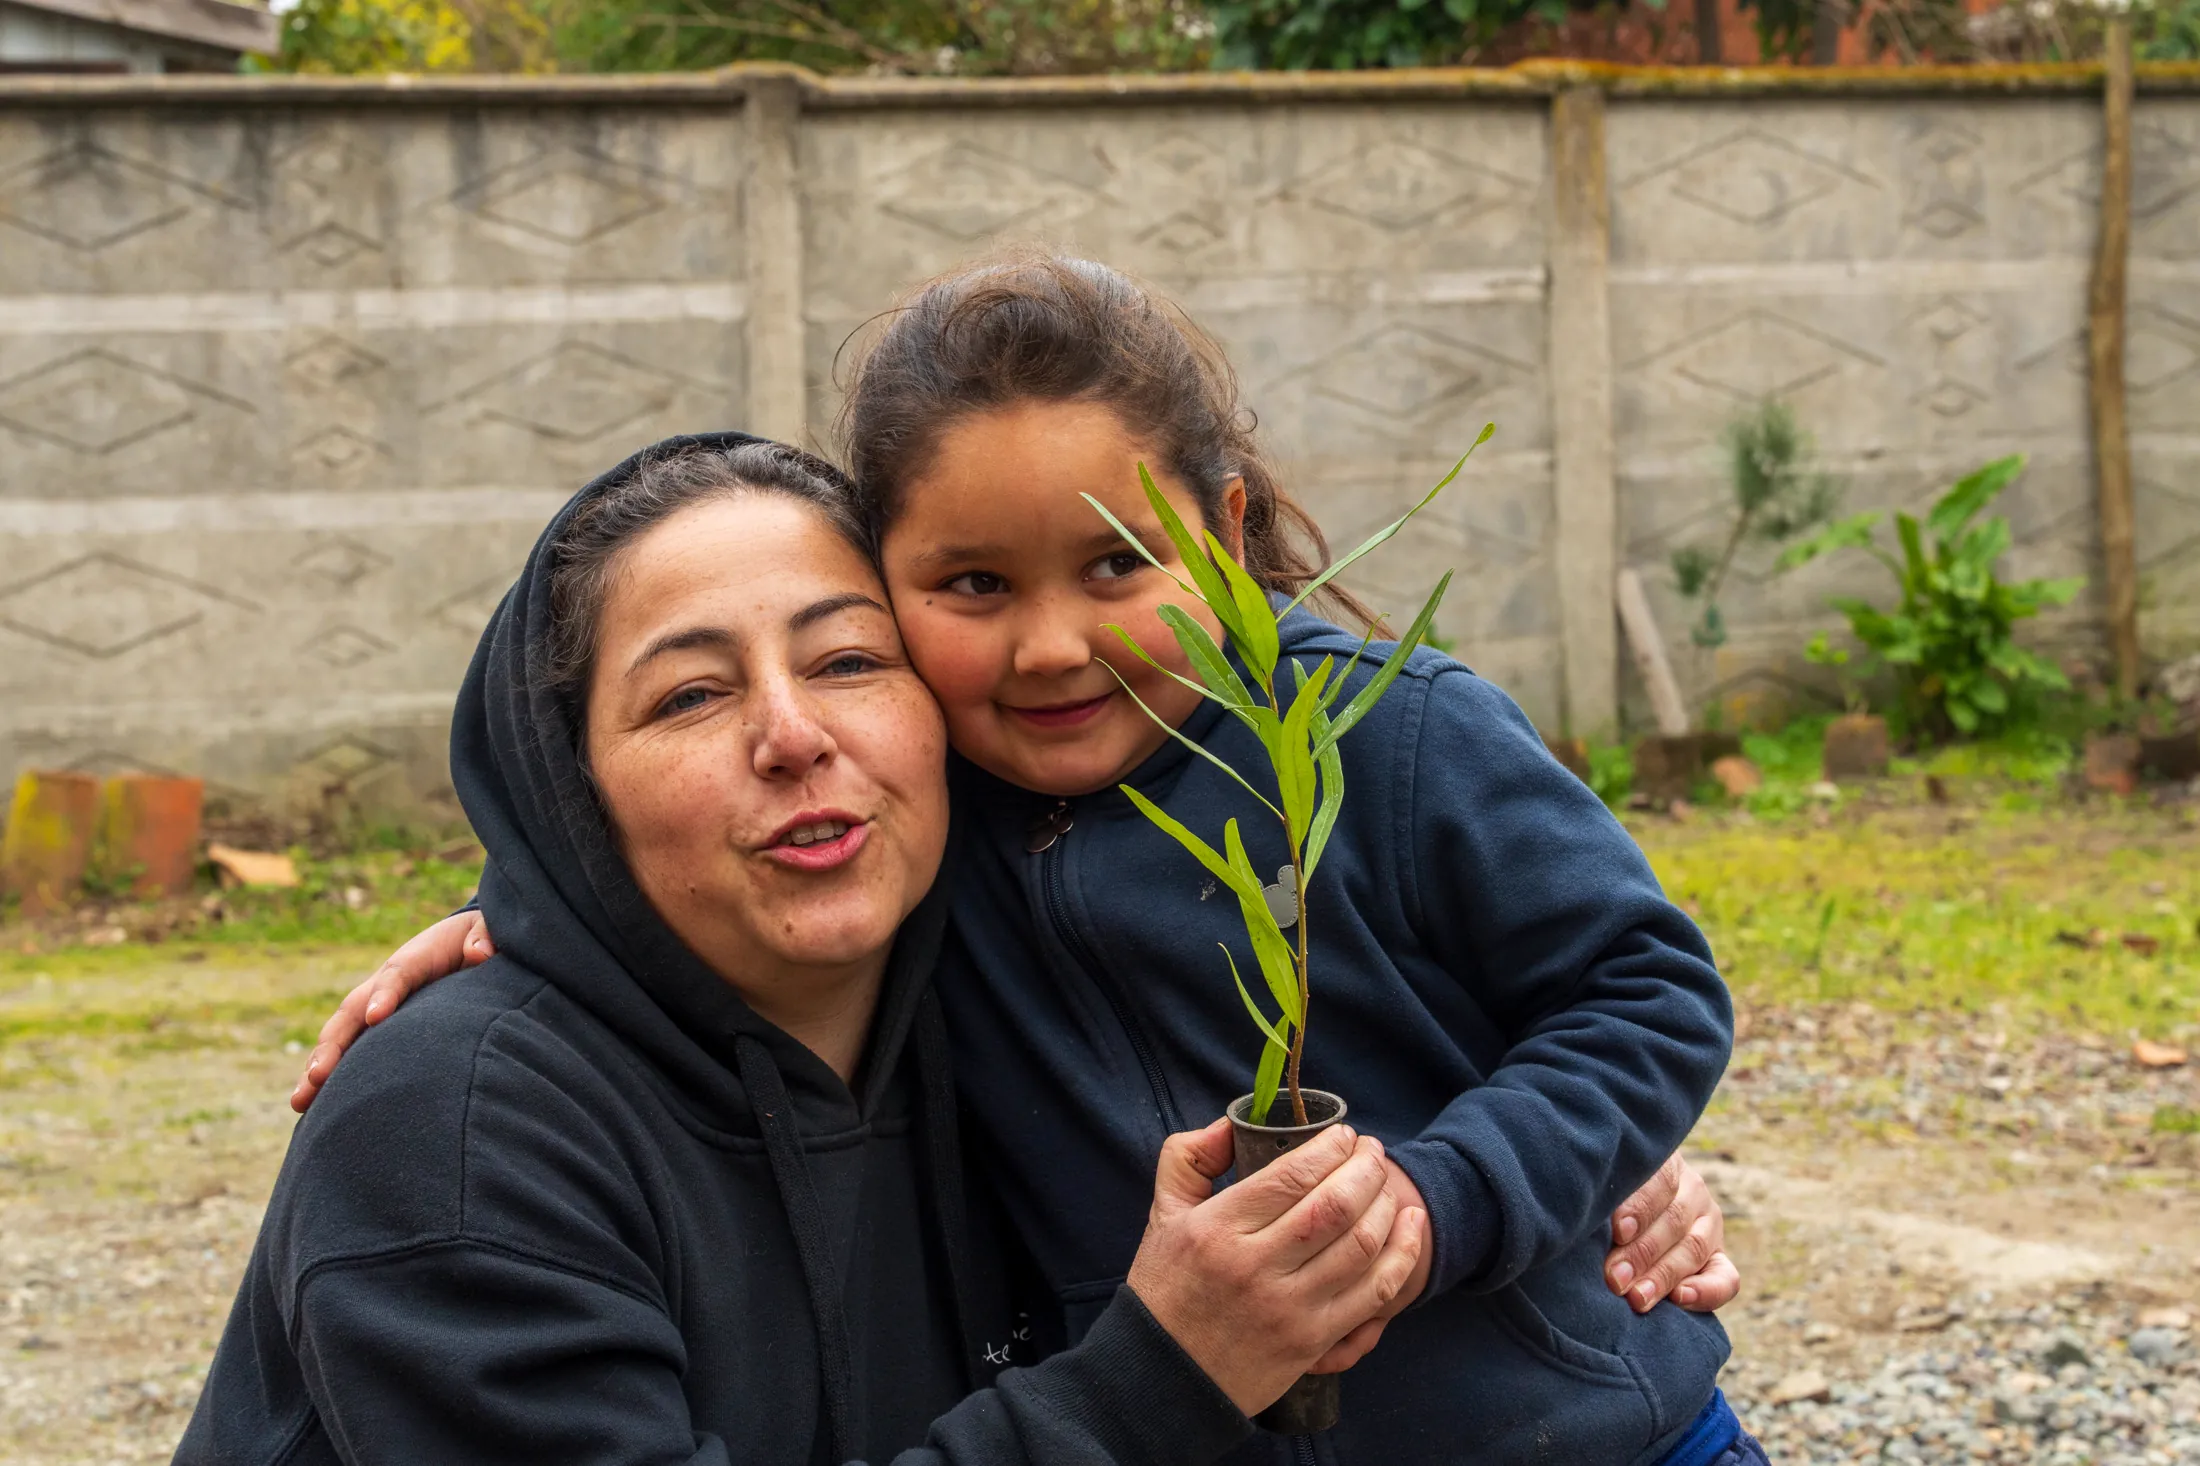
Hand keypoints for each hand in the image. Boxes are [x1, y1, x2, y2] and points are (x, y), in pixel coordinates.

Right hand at [289, 911, 493, 1112]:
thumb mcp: (490, 929)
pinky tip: (312, 1108)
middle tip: (318, 1076)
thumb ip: (486, 936)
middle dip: (334, 1044)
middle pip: (353, 1011)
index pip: (398, 974)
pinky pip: (349, 1051)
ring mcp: (375, 1005)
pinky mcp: (377, 1027)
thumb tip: (478, 953)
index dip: (385, 993)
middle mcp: (385, 983)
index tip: (376, 1017)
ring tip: (301, 1101)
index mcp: (417, 957)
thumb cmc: (480, 940)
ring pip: (341, 1035)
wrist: (466, 942)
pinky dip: (330, 1077)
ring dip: (319, 1066)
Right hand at [1127, 1120, 1425, 1417]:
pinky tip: (1410, 1225)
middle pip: (1335, 1206)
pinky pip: (1374, 1294)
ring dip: (1384, 1204)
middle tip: (1372, 1149)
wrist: (1165, 1378)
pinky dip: (1402, 1255)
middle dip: (1365, 1168)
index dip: (1330, 1149)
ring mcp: (1288, 1308)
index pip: (1291, 1177)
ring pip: (1360, 1245)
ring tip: (1385, 1182)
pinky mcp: (1312, 1341)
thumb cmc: (1166, 1290)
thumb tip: (1230, 1125)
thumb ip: (1189, 1158)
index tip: (1343, 1135)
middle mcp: (1255, 1267)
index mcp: (1217, 1230)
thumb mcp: (1162, 1214)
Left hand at [1604, 1154, 1738, 1314]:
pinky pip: (1726, 1278)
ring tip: (1636, 1297)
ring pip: (1694, 1249)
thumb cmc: (1605, 1196)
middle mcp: (1692, 1189)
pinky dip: (1707, 1291)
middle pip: (1673, 1222)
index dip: (1641, 1208)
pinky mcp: (1718, 1256)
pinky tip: (1680, 1299)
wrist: (1629, 1207)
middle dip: (1641, 1253)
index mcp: (1664, 1163)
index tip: (1619, 1231)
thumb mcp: (1607, 1185)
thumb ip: (1606, 1198)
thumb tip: (1589, 1221)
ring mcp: (1709, 1223)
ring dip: (1663, 1276)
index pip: (1660, 1183)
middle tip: (1615, 1278)